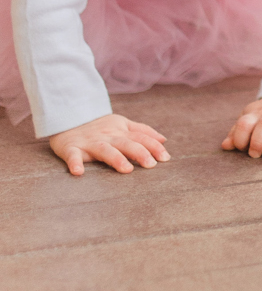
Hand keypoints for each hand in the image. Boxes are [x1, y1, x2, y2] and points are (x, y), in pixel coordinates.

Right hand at [50, 113, 169, 176]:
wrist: (67, 118)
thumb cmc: (99, 126)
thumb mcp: (122, 124)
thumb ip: (142, 131)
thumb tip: (164, 140)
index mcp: (120, 131)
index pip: (141, 137)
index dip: (154, 146)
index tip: (166, 158)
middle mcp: (107, 137)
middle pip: (126, 143)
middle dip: (140, 152)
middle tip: (151, 165)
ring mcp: (89, 143)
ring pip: (104, 150)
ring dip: (115, 159)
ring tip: (126, 169)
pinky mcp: (71, 148)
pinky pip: (72, 156)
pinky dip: (74, 163)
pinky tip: (78, 172)